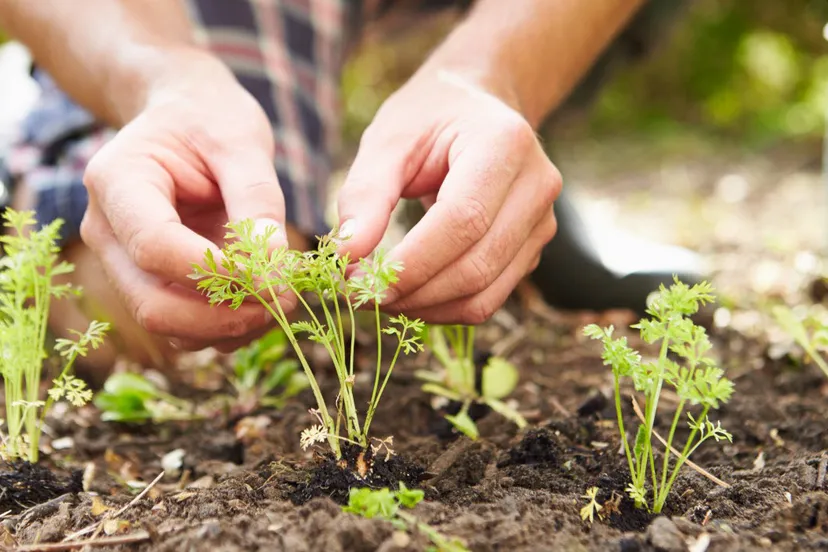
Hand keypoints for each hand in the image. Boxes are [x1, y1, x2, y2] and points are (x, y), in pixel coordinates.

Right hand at [81, 51, 289, 351]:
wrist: (189, 117)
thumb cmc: (211, 120)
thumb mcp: (242, 142)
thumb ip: (257, 200)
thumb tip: (273, 268)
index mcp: (116, 180)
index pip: (154, 246)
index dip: (216, 272)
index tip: (274, 279)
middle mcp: (107, 230)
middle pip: (151, 303)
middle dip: (222, 316)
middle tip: (284, 301)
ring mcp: (124, 263)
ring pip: (166, 324)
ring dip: (228, 328)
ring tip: (282, 301)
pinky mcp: (151, 283)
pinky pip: (182, 326)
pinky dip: (226, 328)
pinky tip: (264, 303)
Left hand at [337, 69, 560, 323]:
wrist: (476, 106)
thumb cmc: (428, 118)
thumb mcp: (388, 140)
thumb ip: (365, 194)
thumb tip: (346, 257)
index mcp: (505, 143)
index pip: (463, 220)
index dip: (410, 263)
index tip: (356, 280)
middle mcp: (536, 186)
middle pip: (476, 266)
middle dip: (411, 292)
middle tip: (358, 294)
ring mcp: (542, 222)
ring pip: (484, 295)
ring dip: (424, 308)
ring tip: (378, 295)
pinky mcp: (531, 251)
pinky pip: (487, 298)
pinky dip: (442, 308)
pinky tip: (407, 294)